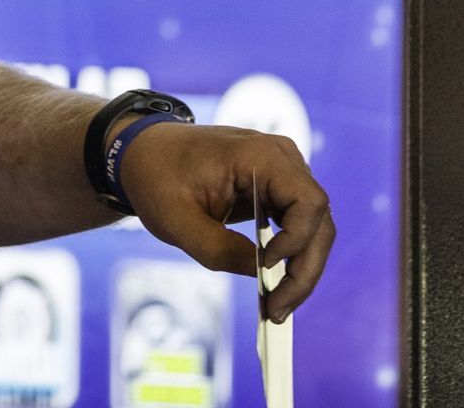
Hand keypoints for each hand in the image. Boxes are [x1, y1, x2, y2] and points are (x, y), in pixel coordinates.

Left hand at [118, 122, 334, 322]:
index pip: (309, 202)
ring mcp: (282, 172)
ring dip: (301, 268)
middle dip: (304, 269)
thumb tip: (264, 275)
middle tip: (278, 310)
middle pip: (319, 220)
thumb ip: (220, 249)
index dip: (297, 240)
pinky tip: (275, 285)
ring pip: (315, 227)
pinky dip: (291, 257)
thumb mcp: (176, 220)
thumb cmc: (156, 177)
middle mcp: (281, 158)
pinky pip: (299, 225)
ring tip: (277, 305)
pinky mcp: (276, 188)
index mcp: (260, 155)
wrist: (144, 153)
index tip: (265, 266)